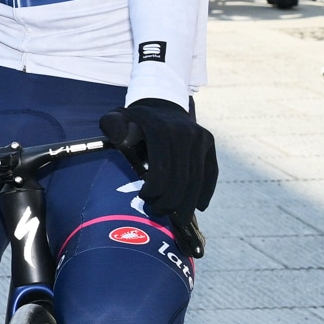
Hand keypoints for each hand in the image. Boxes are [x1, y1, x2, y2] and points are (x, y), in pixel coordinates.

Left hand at [100, 99, 217, 221]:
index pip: (162, 169)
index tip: (144, 198)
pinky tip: (198, 207)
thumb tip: (120, 139)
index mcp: (159, 129)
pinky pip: (211, 172)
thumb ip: (112, 126)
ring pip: (197, 178)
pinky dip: (205, 192)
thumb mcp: (116, 117)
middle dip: (170, 201)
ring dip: (187, 203)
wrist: (161, 106)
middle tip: (157, 212)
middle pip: (181, 177)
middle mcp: (184, 132)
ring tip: (176, 217)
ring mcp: (200, 137)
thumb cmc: (133, 120)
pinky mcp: (209, 142)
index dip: (154, 190)